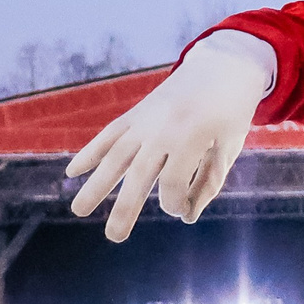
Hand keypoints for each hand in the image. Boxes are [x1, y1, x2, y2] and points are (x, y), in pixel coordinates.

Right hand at [66, 33, 272, 240]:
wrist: (223, 65)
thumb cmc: (231, 113)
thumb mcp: (229, 147)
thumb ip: (209, 183)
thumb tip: (187, 218)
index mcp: (193, 135)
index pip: (173, 181)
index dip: (175, 202)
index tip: (181, 208)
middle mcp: (164, 128)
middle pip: (139, 173)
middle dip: (125, 208)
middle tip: (114, 238)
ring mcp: (146, 119)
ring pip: (116, 155)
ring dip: (96, 184)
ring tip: (79, 211)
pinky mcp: (136, 113)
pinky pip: (109, 134)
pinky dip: (90, 151)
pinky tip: (72, 172)